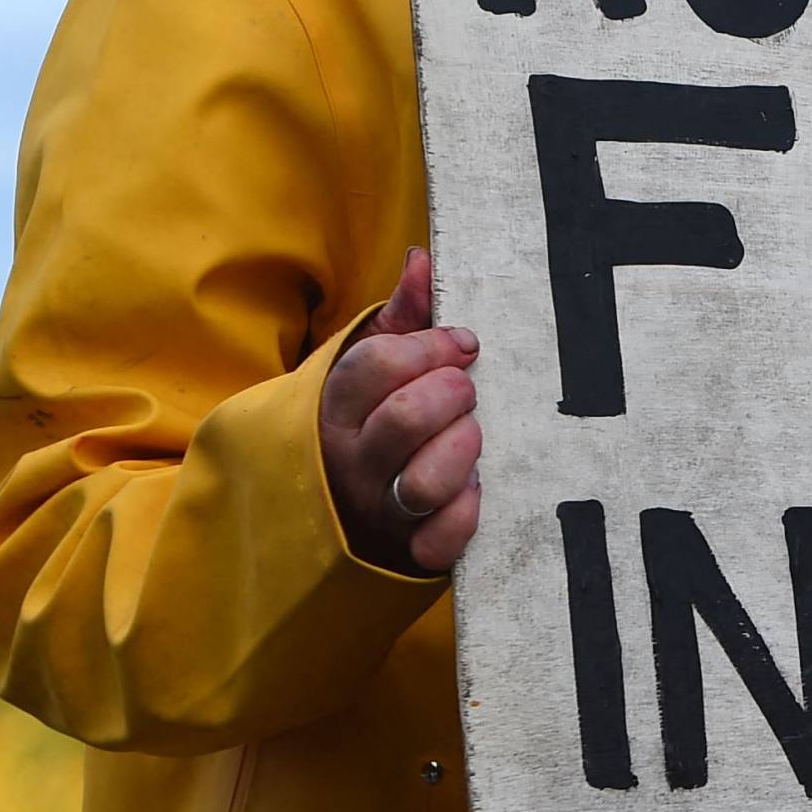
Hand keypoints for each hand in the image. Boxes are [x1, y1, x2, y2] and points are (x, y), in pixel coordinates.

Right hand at [323, 248, 482, 574]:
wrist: (345, 510)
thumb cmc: (372, 421)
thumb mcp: (372, 365)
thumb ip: (402, 316)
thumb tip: (423, 260)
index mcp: (335, 408)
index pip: (378, 366)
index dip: (431, 346)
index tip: (463, 343)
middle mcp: (352, 461)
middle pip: (404, 419)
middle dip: (451, 392)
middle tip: (467, 388)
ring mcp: (381, 510)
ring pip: (423, 482)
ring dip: (462, 449)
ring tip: (473, 433)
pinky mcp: (410, 550)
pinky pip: (441, 541)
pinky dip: (465, 513)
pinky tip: (476, 486)